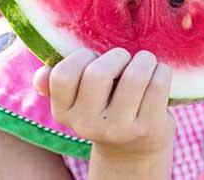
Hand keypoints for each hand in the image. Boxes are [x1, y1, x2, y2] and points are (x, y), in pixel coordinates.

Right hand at [33, 48, 174, 158]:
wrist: (135, 147)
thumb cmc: (106, 108)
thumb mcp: (79, 100)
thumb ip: (58, 83)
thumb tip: (41, 76)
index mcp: (64, 112)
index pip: (63, 75)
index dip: (82, 56)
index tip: (95, 58)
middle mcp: (87, 125)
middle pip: (98, 73)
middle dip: (117, 56)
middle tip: (125, 59)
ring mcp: (119, 128)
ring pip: (134, 76)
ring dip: (144, 60)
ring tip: (145, 62)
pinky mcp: (148, 128)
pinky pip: (158, 85)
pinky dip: (162, 71)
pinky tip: (159, 73)